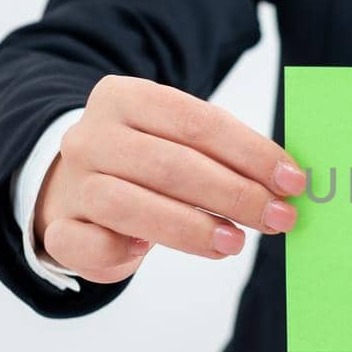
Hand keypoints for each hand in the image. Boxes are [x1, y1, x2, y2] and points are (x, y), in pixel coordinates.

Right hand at [34, 75, 305, 283]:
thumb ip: (226, 154)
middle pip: (170, 165)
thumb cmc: (148, 162)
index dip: (250, 153)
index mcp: (125, 97)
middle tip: (278, 218)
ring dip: (192, 228)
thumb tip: (286, 183)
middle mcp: (91, 135)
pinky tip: (146, 253)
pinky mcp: (59, 228)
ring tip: (236, 243)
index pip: (197, 121)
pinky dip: (120, 253)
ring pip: (130, 206)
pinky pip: (87, 245)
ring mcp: (72, 182)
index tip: (292, 181)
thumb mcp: (182, 141)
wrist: (76, 185)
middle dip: (234, 194)